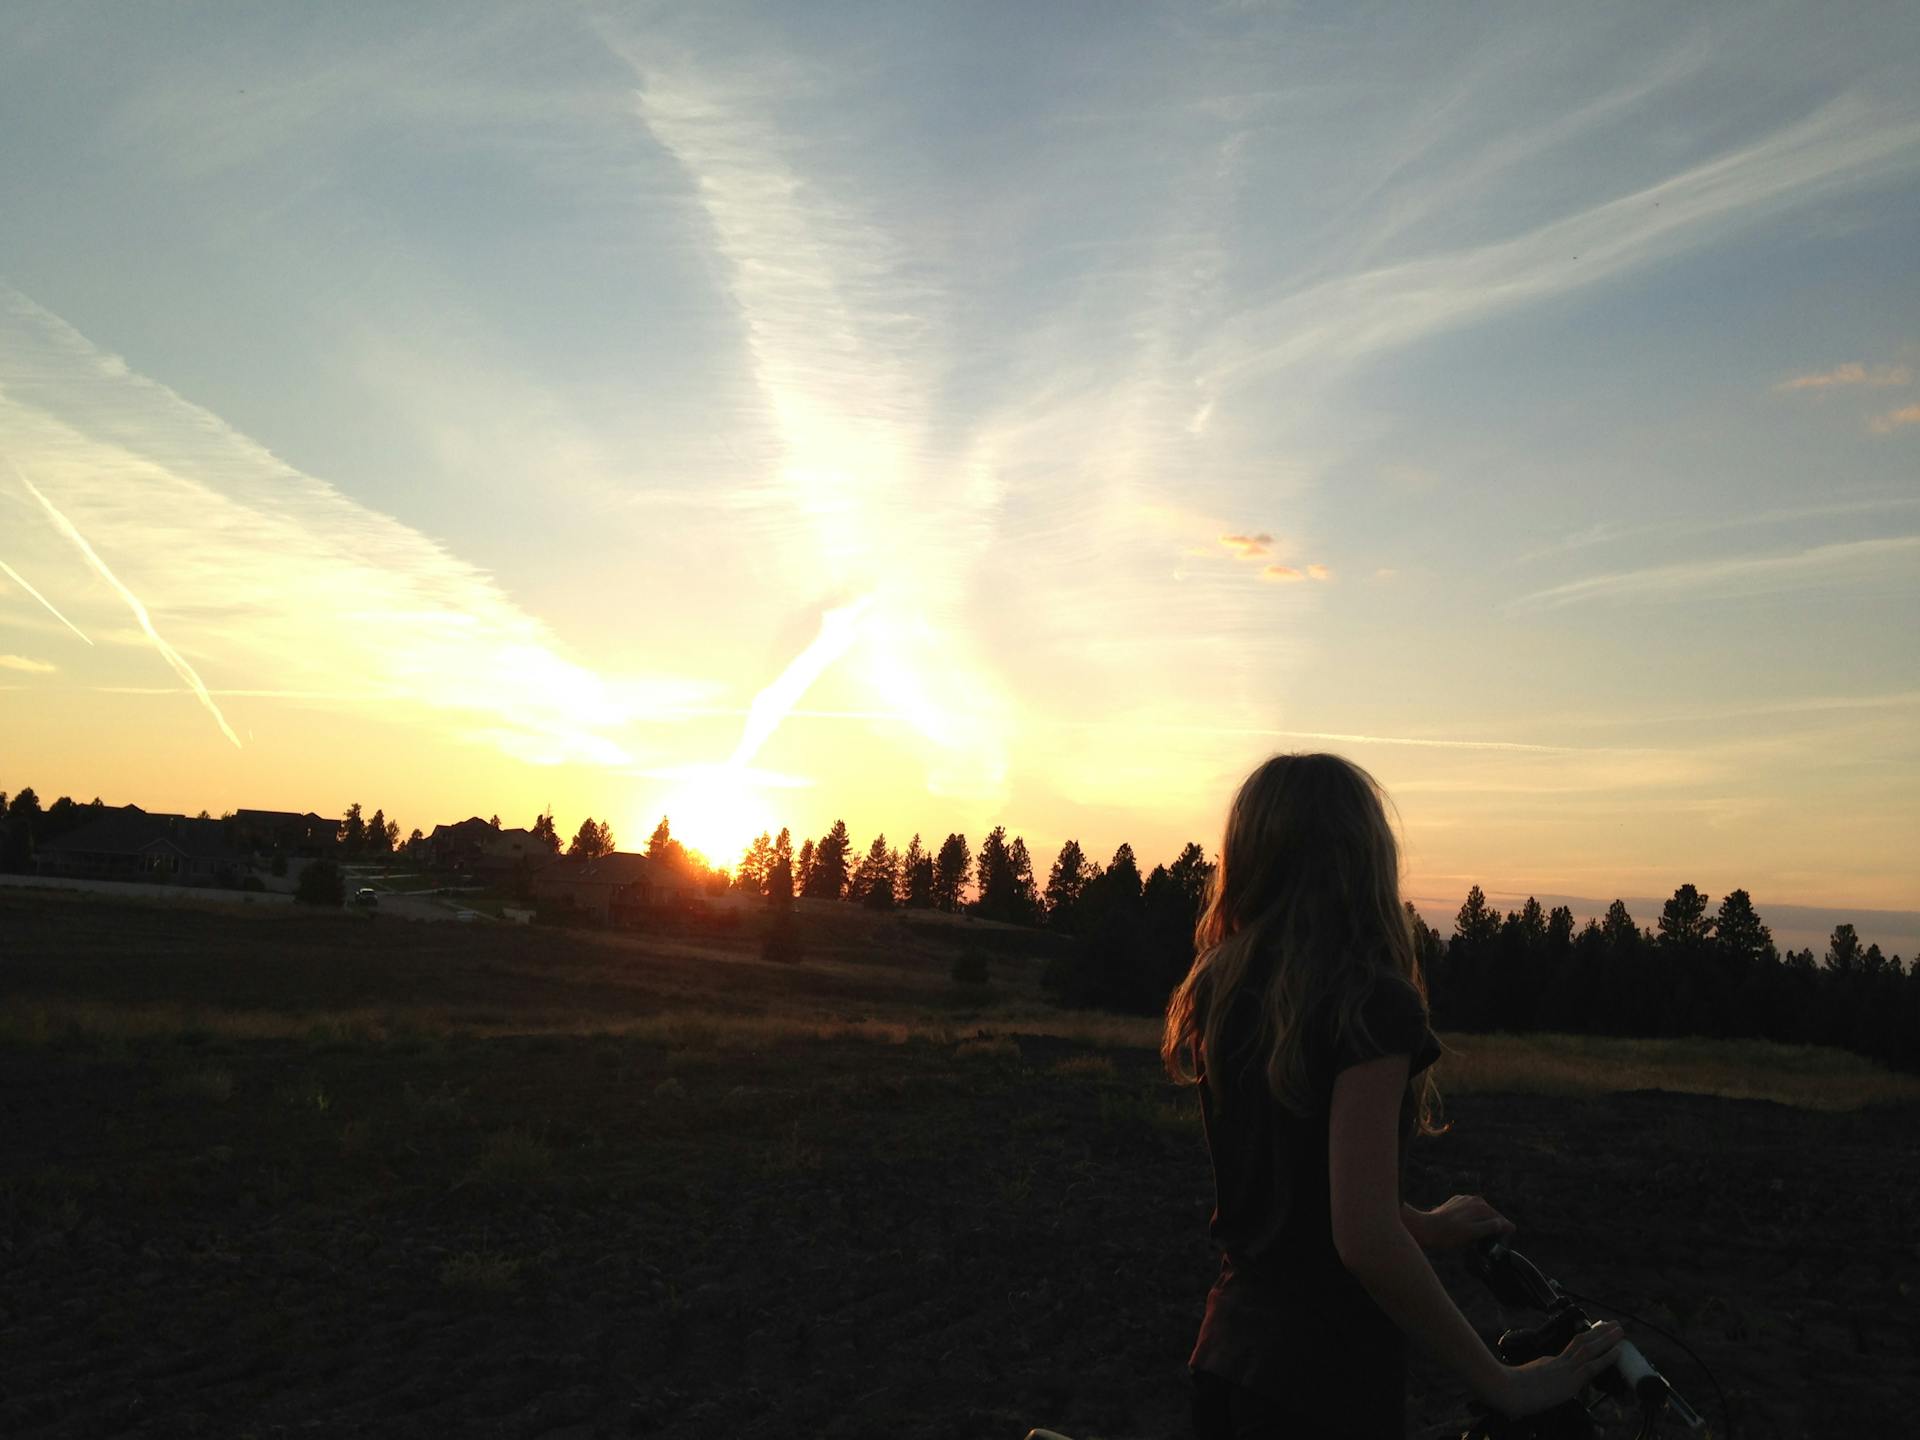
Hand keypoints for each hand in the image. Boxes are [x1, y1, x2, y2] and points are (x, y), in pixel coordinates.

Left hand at [1413, 1193, 1515, 1249]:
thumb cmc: (1449, 1235)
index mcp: (1481, 1206)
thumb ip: (1491, 1227)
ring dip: (1482, 1223)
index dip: (1503, 1233)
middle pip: (1492, 1216)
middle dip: (1493, 1228)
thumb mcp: (1473, 1234)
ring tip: (1477, 1237)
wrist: (1425, 1228)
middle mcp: (1474, 1199)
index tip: (1500, 1243)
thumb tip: (1506, 1224)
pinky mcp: (1455, 1202)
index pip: (1501, 1220)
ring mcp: (1464, 1200)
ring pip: (1480, 1213)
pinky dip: (1471, 1219)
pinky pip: (1469, 1212)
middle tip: (1488, 1243)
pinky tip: (1466, 1229)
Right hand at [1491, 1322, 1624, 1417]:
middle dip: (1599, 1333)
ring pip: (1589, 1349)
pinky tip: (1617, 1351)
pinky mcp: (1569, 1380)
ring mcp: (1564, 1370)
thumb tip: (1529, 1397)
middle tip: (1613, 1324)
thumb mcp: (1522, 1385)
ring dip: (1606, 1339)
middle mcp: (1558, 1363)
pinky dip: (1605, 1358)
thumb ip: (1531, 1385)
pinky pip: (1591, 1366)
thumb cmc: (1508, 1391)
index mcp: (1549, 1364)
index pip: (1572, 1351)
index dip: (1586, 1342)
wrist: (1506, 1390)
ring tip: (1619, 1329)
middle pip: (1581, 1343)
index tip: (1596, 1334)